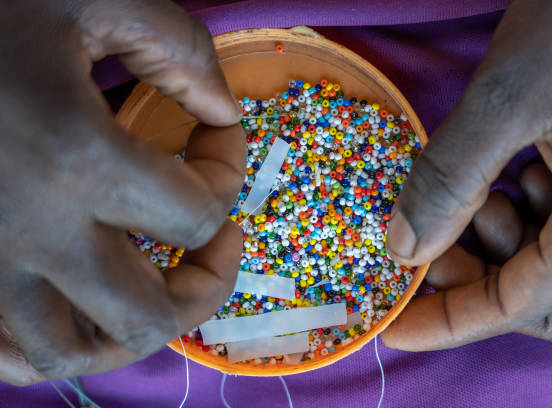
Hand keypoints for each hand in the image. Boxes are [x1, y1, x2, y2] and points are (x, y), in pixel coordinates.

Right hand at [0, 1, 244, 383]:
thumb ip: (179, 50)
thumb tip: (223, 113)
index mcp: (75, 159)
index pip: (198, 214)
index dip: (229, 170)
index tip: (220, 132)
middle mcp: (28, 232)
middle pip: (146, 318)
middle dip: (204, 286)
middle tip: (217, 240)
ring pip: (68, 353)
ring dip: (128, 329)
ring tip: (157, 284)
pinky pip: (2, 351)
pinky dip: (51, 342)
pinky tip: (76, 303)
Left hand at [383, 0, 551, 350]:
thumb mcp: (507, 95)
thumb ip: (452, 175)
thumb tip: (402, 248)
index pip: (520, 304)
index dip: (452, 321)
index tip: (396, 328)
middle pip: (542, 301)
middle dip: (476, 283)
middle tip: (431, 243)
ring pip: (548, 266)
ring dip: (494, 246)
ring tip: (476, 191)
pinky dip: (515, 217)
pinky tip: (504, 172)